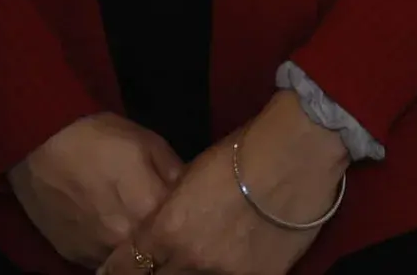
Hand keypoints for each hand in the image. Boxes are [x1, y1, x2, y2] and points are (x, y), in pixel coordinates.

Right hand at [9, 114, 184, 269]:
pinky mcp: (75, 256)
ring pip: (130, 263)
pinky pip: (103, 261)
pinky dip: (110, 250)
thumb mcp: (148, 143)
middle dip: (162, 240)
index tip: (186, 215)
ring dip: (134, 249)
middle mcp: (126, 239)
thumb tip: (193, 194)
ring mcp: (98, 252)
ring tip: (129, 224)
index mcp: (149, 209)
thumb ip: (176, 174)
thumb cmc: (98, 137)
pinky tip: (107, 229)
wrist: (38, 143)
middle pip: (156, 253)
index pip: (182, 231)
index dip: (186, 222)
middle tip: (156, 221)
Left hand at [123, 94, 347, 274]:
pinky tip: (236, 259)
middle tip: (171, 257)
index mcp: (167, 231)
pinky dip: (230, 272)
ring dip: (196, 270)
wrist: (294, 156)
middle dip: (160, 270)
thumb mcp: (189, 180)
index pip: (126, 267)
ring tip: (209, 251)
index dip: (121, 268)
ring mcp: (226, 274)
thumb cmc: (239, 154)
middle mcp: (191, 261)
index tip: (123, 266)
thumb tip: (160, 231)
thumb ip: (170, 213)